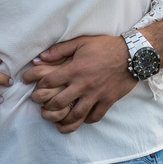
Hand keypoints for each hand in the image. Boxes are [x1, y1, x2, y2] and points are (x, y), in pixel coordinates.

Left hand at [22, 36, 136, 133]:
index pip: (49, 82)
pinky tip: (80, 118)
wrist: (132, 54)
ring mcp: (96, 95)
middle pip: (58, 103)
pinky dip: (85, 120)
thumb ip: (60, 50)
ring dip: (63, 120)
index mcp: (75, 69)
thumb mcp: (81, 42)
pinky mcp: (108, 101)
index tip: (30, 86)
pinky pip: (94, 117)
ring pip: (75, 115)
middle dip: (46, 107)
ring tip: (56, 120)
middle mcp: (84, 84)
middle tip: (42, 107)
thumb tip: (40, 58)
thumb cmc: (105, 46)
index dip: (36, 85)